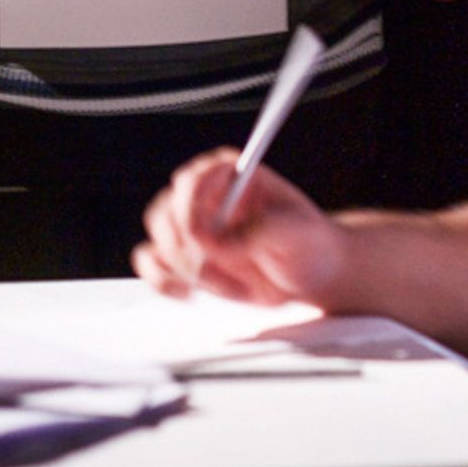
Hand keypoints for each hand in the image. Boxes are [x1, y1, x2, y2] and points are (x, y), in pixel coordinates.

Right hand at [132, 148, 349, 306]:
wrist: (314, 274)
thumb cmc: (310, 243)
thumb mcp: (296, 232)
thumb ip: (255, 233)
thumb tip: (213, 243)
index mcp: (231, 174)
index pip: (192, 180)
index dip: (190, 209)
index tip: (204, 239)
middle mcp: (206, 197)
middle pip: (165, 211)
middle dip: (183, 247)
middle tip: (208, 268)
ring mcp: (193, 228)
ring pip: (158, 239)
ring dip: (182, 268)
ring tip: (224, 285)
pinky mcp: (187, 258)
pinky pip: (153, 263)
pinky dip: (163, 281)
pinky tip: (189, 292)